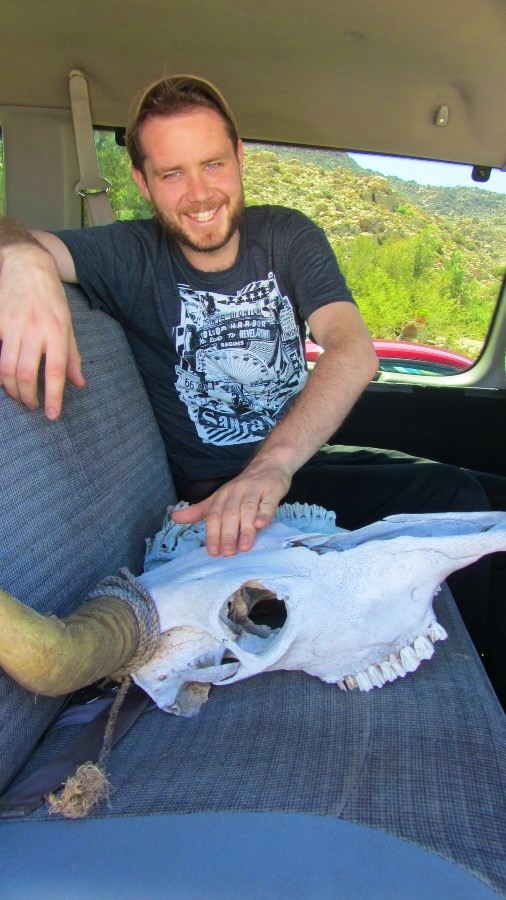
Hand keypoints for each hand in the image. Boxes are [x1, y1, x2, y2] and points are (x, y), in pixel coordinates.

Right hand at [0, 245, 84, 417]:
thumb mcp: (69, 324)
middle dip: (28, 397)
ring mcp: (13, 326)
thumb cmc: (51, 297)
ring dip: (12, 389)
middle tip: (33, 406)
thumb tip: (79, 383)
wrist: (27, 265)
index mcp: (58, 331)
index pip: (56, 371)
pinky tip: (5, 380)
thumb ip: (72, 355)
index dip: (54, 396)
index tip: (52, 414)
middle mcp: (35, 330)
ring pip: (6, 369)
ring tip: (19, 396)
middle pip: (26, 375)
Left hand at [171, 461, 292, 555]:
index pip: (214, 515)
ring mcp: (255, 490)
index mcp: (222, 495)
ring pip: (248, 509)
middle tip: (227, 553)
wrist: (270, 463)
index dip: (212, 533)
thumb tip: (174, 517)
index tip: (213, 552)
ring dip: (245, 529)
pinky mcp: (272, 489)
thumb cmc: (244, 487)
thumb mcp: (220, 497)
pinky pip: (268, 502)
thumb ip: (200, 511)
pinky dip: (264, 513)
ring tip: (245, 547)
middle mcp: (236, 492)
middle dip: (227, 534)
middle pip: (229, 514)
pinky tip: (262, 525)